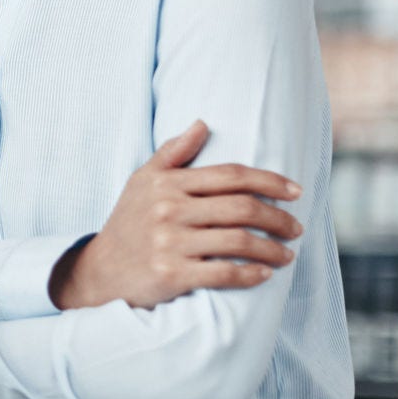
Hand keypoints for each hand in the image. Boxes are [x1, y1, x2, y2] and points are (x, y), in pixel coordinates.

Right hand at [49, 120, 303, 310]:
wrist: (101, 270)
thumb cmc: (129, 222)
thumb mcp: (143, 181)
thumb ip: (173, 152)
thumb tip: (202, 123)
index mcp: (167, 183)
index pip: (231, 176)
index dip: (269, 181)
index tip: (296, 191)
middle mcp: (169, 210)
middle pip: (242, 209)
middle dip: (278, 218)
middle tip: (296, 227)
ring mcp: (170, 243)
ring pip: (239, 242)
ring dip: (272, 249)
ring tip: (287, 255)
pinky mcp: (172, 274)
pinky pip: (224, 273)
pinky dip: (251, 274)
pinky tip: (265, 274)